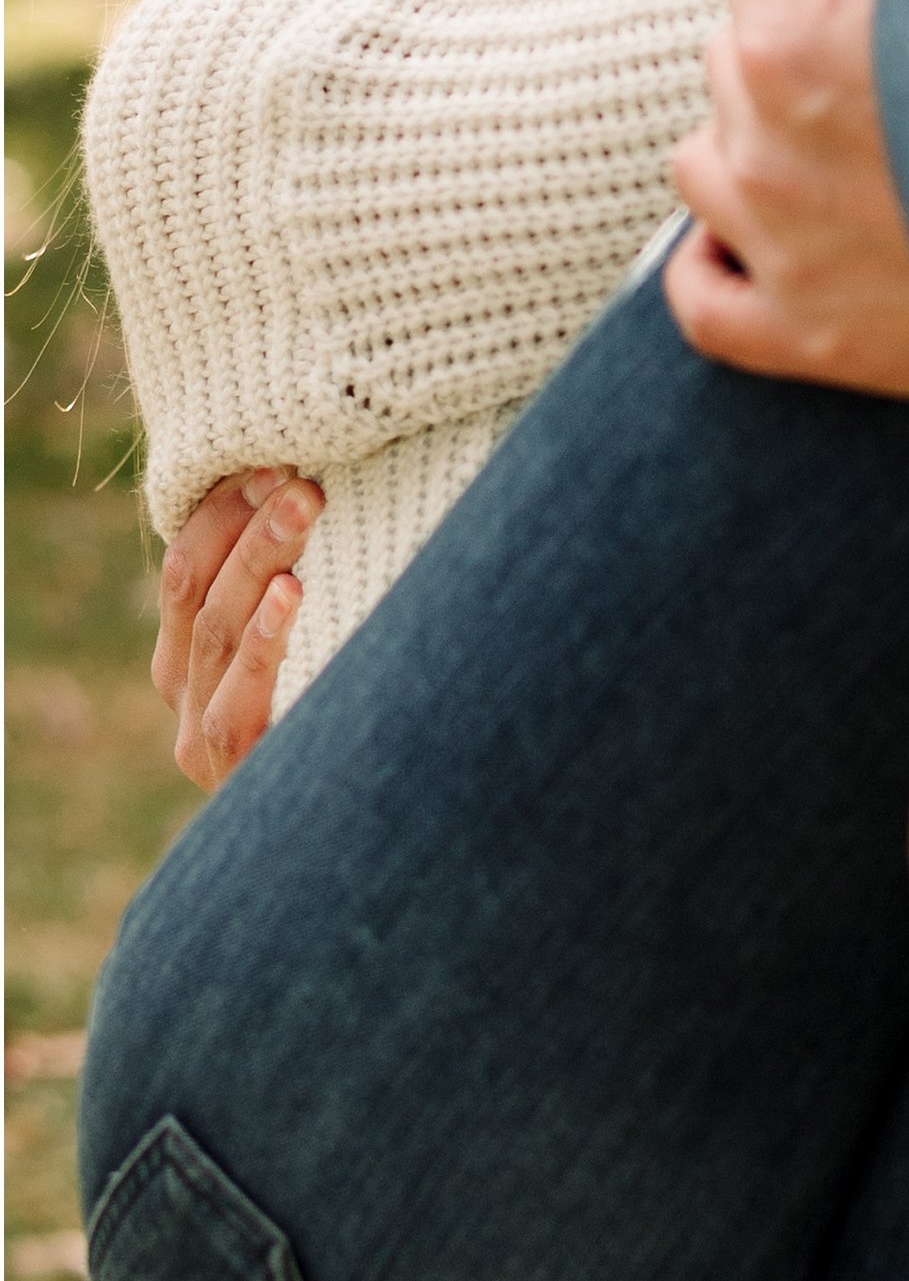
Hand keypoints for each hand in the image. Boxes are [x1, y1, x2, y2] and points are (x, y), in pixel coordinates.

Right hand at [153, 468, 319, 788]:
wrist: (353, 823)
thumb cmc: (343, 708)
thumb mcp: (310, 638)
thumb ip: (294, 581)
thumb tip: (324, 485)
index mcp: (185, 652)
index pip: (185, 563)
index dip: (223, 507)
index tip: (274, 457)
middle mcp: (183, 692)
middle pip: (196, 588)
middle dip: (246, 522)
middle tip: (298, 473)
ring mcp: (202, 736)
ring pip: (216, 631)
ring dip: (261, 558)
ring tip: (302, 504)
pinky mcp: (235, 772)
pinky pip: (237, 701)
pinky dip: (264, 641)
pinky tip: (293, 594)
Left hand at [666, 0, 908, 398]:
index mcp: (784, 40)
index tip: (906, 14)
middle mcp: (758, 146)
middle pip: (731, 66)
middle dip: (798, 60)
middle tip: (901, 82)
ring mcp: (778, 249)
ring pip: (703, 168)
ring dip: (756, 151)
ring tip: (858, 152)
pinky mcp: (803, 335)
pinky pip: (701, 298)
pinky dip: (719, 264)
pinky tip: (774, 238)